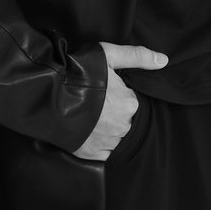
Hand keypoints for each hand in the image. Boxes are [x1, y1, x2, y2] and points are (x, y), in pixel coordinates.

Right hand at [72, 42, 167, 161]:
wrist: (47, 95)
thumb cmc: (79, 73)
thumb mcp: (109, 55)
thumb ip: (138, 56)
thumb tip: (163, 60)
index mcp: (130, 105)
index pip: (133, 102)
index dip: (120, 94)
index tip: (107, 89)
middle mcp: (122, 127)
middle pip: (125, 120)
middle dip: (114, 111)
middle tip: (96, 100)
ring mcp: (107, 143)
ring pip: (115, 136)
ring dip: (107, 128)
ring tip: (90, 114)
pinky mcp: (91, 154)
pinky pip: (103, 151)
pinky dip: (98, 142)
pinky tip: (88, 129)